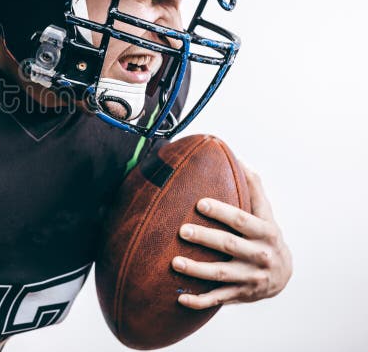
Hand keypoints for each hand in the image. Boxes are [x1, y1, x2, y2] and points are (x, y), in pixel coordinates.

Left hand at [170, 163, 291, 308]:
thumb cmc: (266, 235)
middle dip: (205, 238)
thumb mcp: (266, 213)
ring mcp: (250, 278)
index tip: (200, 203)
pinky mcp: (240, 295)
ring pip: (221, 275)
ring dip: (197, 270)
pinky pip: (218, 299)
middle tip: (181, 231)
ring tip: (174, 262)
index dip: (222, 212)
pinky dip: (199, 301)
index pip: (242, 220)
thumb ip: (253, 187)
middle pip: (229, 246)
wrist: (283, 275)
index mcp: (266, 233)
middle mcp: (260, 256)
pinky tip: (180, 297)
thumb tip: (238, 158)